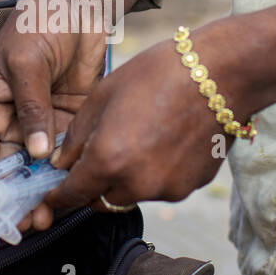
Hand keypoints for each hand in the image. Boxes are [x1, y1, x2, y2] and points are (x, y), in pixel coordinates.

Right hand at [0, 0, 107, 229]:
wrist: (80, 4)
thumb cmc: (39, 23)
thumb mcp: (26, 64)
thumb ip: (31, 109)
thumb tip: (36, 153)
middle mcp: (9, 118)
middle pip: (6, 167)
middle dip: (13, 196)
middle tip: (23, 224)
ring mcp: (38, 121)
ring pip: (34, 167)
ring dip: (38, 192)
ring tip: (46, 218)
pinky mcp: (66, 120)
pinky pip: (61, 153)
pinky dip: (64, 174)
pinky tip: (69, 193)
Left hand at [46, 20, 239, 210]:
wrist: (221, 74)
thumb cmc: (158, 74)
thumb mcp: (102, 95)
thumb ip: (77, 137)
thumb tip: (62, 164)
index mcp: (107, 160)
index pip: (72, 195)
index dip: (58, 196)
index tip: (53, 195)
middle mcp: (136, 183)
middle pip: (101, 200)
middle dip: (93, 185)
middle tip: (96, 158)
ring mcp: (166, 189)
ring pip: (132, 195)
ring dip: (125, 179)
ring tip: (139, 138)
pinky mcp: (190, 187)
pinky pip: (161, 187)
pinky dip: (154, 173)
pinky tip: (164, 141)